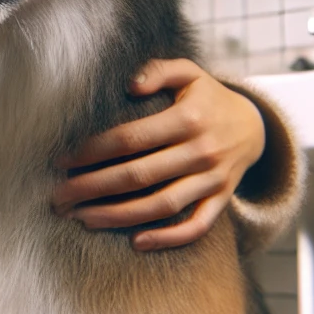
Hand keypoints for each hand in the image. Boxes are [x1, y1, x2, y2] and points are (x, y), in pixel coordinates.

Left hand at [52, 59, 265, 250]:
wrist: (255, 124)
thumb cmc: (207, 96)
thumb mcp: (188, 72)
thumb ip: (158, 70)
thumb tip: (129, 83)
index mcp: (189, 118)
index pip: (131, 138)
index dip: (92, 151)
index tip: (61, 160)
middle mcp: (201, 151)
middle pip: (138, 176)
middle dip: (93, 188)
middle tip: (58, 197)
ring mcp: (213, 180)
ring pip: (162, 205)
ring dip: (118, 216)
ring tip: (82, 219)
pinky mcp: (221, 199)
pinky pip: (197, 226)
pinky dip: (168, 238)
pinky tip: (135, 243)